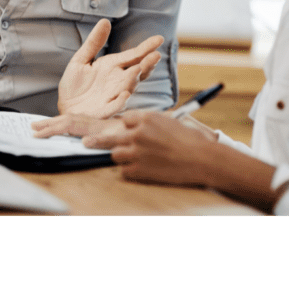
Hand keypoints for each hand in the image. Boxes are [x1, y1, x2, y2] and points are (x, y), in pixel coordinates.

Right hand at [31, 114, 125, 140]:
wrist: (141, 128)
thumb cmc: (131, 136)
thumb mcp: (118, 139)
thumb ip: (101, 140)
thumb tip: (85, 141)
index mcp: (93, 126)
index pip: (67, 125)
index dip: (51, 129)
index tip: (37, 134)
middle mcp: (92, 122)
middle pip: (66, 120)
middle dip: (49, 123)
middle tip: (32, 126)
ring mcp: (94, 122)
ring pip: (70, 119)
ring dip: (55, 121)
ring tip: (42, 124)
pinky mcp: (97, 124)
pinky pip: (76, 122)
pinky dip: (65, 122)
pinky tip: (61, 126)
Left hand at [57, 19, 162, 117]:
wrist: (63, 108)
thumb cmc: (75, 85)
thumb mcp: (81, 59)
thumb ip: (94, 42)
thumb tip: (105, 21)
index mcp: (114, 67)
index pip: (133, 55)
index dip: (146, 48)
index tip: (159, 38)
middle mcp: (117, 81)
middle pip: (137, 71)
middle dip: (147, 64)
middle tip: (156, 55)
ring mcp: (112, 97)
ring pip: (128, 88)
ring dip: (134, 80)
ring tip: (139, 69)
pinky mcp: (103, 112)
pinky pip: (114, 107)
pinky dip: (120, 102)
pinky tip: (124, 95)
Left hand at [84, 110, 218, 185]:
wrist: (202, 158)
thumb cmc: (190, 139)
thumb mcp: (169, 122)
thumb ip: (150, 124)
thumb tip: (135, 127)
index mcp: (146, 117)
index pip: (124, 119)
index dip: (128, 127)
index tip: (129, 132)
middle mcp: (138, 133)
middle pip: (110, 137)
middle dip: (97, 140)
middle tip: (86, 142)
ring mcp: (137, 152)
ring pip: (115, 154)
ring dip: (121, 157)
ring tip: (132, 159)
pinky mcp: (140, 170)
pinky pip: (124, 171)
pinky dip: (131, 172)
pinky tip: (142, 170)